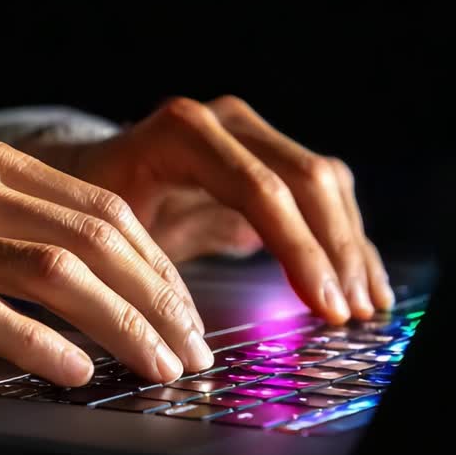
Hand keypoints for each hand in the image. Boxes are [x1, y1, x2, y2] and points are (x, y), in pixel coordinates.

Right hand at [0, 139, 209, 385]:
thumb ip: (15, 227)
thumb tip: (105, 282)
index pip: (104, 211)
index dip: (160, 268)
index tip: (187, 317)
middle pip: (94, 239)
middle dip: (157, 301)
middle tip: (191, 354)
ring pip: (53, 271)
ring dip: (120, 324)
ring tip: (156, 368)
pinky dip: (36, 342)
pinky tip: (75, 370)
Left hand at [21, 96, 392, 323]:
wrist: (88, 174)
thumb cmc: (93, 212)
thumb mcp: (113, 237)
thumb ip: (155, 268)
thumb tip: (193, 334)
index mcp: (180, 133)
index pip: (258, 188)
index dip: (298, 249)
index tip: (323, 304)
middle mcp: (223, 121)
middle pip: (303, 180)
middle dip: (333, 252)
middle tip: (352, 313)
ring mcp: (250, 132)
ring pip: (323, 182)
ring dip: (349, 246)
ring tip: (367, 306)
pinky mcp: (269, 154)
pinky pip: (322, 190)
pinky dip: (343, 237)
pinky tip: (363, 281)